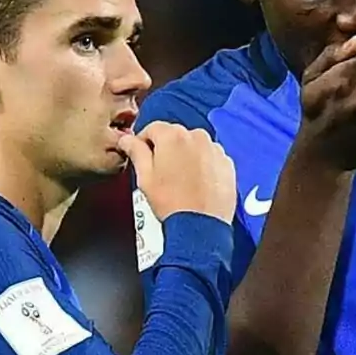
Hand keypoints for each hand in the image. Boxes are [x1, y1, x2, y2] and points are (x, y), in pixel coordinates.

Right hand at [119, 122, 236, 223]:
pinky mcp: (227, 164)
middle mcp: (197, 138)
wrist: (201, 225)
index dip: (143, 142)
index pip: (153, 128)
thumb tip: (128, 140)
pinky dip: (204, 166)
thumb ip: (136, 152)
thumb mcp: (145, 177)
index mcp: (173, 136)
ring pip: (194, 146)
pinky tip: (196, 184)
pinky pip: (210, 158)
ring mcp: (215, 150)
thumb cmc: (173, 203)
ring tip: (180, 181)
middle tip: (161, 172)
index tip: (142, 153)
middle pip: (175, 136)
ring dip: (186, 157)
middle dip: (166, 150)